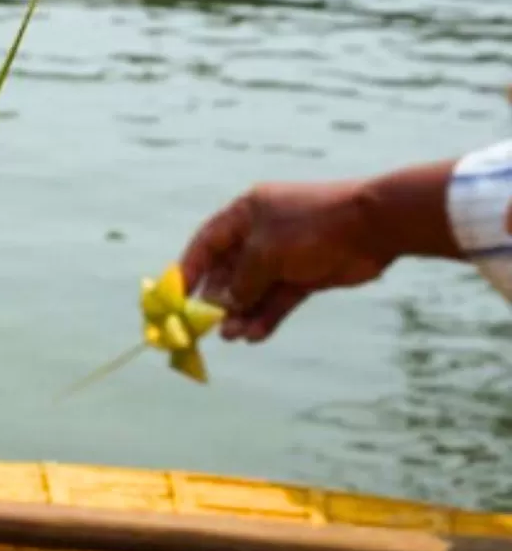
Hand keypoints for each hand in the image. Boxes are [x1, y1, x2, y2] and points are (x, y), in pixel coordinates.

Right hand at [180, 161, 458, 342]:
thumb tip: (223, 308)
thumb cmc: (312, 228)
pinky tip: (255, 335)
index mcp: (246, 214)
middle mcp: (261, 234)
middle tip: (204, 328)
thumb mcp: (264, 254)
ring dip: (240, 314)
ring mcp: (284, 256)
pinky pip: (277, 299)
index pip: (206, 244)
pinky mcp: (305, 275)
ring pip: (252, 290)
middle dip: (216, 301)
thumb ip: (239, 283)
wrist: (375, 226)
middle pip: (228, 272)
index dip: (187, 271)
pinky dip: (265, 317)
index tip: (174, 299)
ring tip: (232, 336)